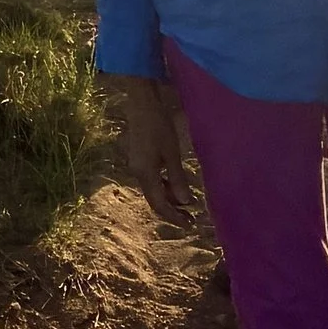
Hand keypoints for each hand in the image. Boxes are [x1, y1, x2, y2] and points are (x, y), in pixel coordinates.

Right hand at [111, 76, 193, 227]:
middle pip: (154, 199)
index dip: (174, 217)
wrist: (142, 104)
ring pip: (153, 189)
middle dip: (172, 210)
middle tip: (191, 218)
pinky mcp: (139, 159)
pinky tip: (176, 184)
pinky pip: (151, 179)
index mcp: (145, 173)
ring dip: (169, 197)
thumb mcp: (172, 152)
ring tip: (188, 201)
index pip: (159, 204)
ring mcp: (136, 166)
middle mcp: (137, 173)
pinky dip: (164, 185)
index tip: (189, 224)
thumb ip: (178, 178)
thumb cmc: (159, 125)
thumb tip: (184, 202)